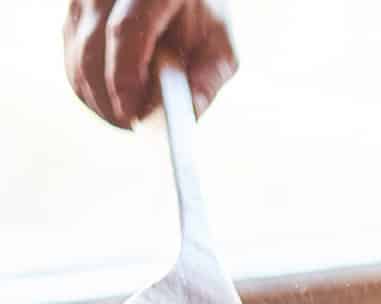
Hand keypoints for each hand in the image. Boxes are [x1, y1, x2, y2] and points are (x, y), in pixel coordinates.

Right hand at [64, 0, 237, 127]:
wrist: (178, 0)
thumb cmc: (202, 24)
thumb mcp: (219, 49)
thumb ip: (207, 79)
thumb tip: (189, 114)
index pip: (125, 31)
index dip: (124, 77)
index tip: (131, 114)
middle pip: (92, 46)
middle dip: (107, 96)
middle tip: (129, 124)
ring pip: (77, 56)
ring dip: (98, 98)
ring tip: (128, 117)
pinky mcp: (74, 14)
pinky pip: (71, 59)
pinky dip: (90, 90)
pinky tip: (115, 103)